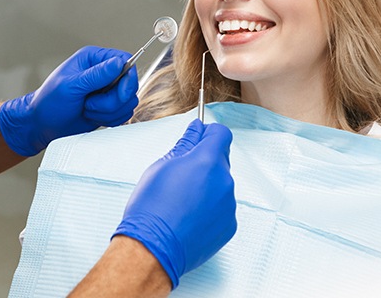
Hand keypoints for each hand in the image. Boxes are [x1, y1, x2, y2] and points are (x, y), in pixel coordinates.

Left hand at [0, 46, 138, 155]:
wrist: (42, 125)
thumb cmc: (49, 103)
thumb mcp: (71, 86)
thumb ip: (96, 75)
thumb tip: (118, 62)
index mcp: (93, 59)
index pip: (124, 60)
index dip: (127, 78)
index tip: (119, 93)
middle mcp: (102, 72)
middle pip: (129, 83)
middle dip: (112, 100)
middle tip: (91, 104)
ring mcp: (107, 90)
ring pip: (128, 100)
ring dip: (108, 111)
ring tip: (87, 109)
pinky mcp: (109, 106)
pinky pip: (124, 113)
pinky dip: (110, 119)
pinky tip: (92, 116)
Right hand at [113, 119, 235, 288]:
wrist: (153, 248)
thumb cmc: (151, 206)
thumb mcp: (162, 166)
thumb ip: (184, 145)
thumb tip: (195, 130)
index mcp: (207, 161)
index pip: (221, 134)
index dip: (208, 133)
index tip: (197, 137)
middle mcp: (224, 181)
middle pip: (220, 159)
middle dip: (204, 160)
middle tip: (180, 172)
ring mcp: (229, 206)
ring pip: (221, 184)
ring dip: (207, 184)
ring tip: (181, 199)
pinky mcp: (229, 226)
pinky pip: (222, 206)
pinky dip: (209, 206)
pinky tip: (188, 215)